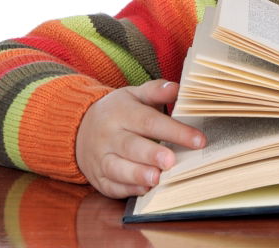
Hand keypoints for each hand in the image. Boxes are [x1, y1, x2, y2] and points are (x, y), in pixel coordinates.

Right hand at [75, 79, 205, 198]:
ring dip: (137, 174)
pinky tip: (144, 189)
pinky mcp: (98, 178)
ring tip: (157, 178)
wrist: (79, 128)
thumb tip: (177, 88)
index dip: (175, 131)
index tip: (199, 140)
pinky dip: (127, 189)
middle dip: (151, 154)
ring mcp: (101, 158)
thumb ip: (156, 91)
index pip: (150, 121)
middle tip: (171, 161)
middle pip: (131, 146)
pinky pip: (111, 186)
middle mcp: (109, 136)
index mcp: (122, 113)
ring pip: (117, 168)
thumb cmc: (118, 111)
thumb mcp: (135, 95)